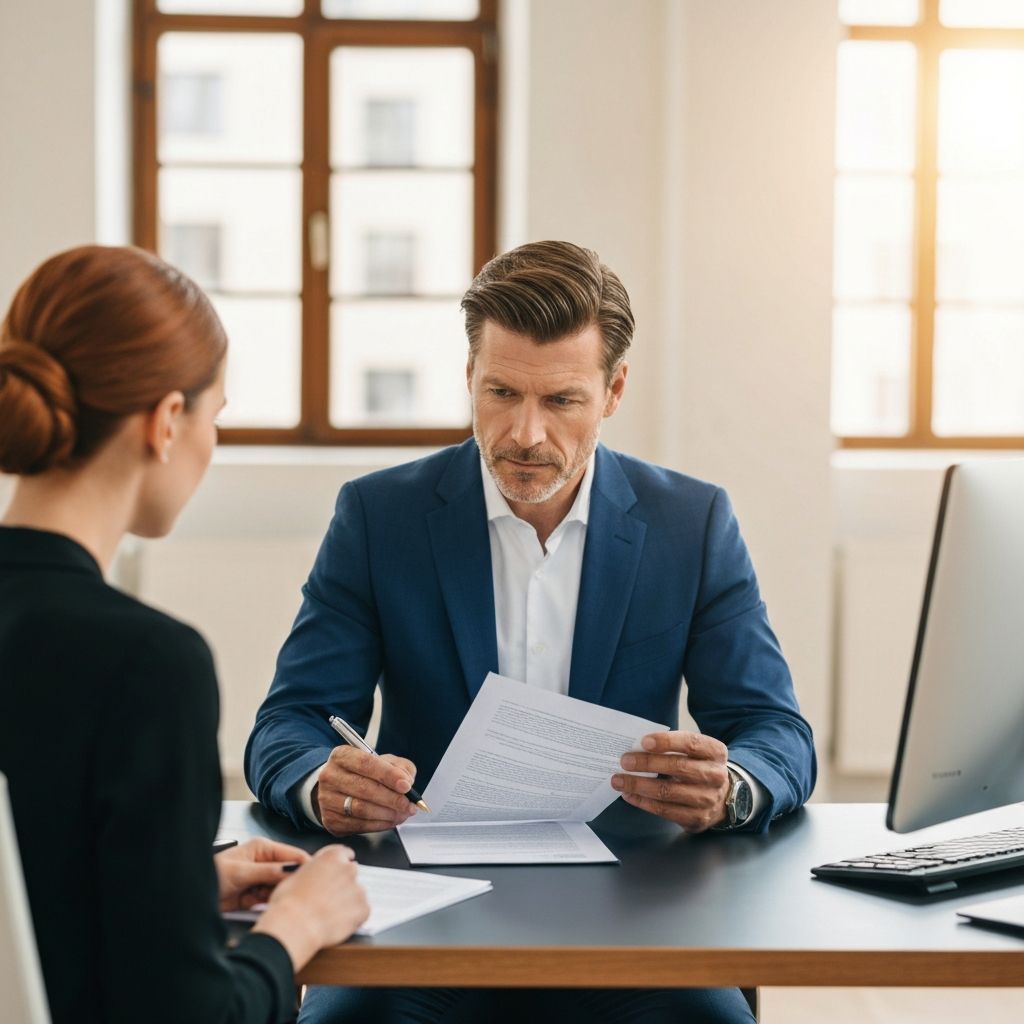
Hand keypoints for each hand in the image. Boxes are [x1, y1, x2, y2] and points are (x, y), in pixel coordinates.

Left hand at [214, 837, 310, 910]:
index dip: (303, 866)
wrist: (192, 896)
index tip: (314, 878)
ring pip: (279, 889)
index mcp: (263, 849)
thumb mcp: (242, 872)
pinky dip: (264, 905)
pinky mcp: (254, 896)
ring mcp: (260, 880)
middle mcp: (265, 863)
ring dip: (274, 896)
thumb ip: (268, 872)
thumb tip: (292, 869)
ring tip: (262, 898)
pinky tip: (254, 904)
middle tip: (285, 893)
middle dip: (286, 884)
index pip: (292, 855)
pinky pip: (267, 901)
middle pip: (287, 874)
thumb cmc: (213, 874)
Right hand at [254, 844, 369, 971]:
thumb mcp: (296, 875)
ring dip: (348, 901)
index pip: (345, 853)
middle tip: (329, 898)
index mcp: (332, 856)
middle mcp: (349, 869)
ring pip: (357, 894)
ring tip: (330, 914)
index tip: (337, 872)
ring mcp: (358, 889)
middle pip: (351, 874)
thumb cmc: (289, 902)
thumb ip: (313, 871)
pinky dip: (354, 918)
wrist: (295, 925)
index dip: (340, 864)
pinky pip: (362, 912)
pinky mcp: (363, 909)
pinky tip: (337, 923)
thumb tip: (313, 877)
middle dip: (343, 884)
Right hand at [314, 746, 418, 835]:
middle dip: (391, 798)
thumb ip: (399, 766)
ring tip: (403, 813)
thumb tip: (407, 781)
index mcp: (342, 755)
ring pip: (361, 809)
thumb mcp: (383, 761)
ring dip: (387, 814)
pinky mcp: (330, 820)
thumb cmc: (364, 773)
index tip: (406, 785)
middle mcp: (330, 776)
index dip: (388, 775)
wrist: (338, 788)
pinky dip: (379, 824)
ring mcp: (326, 799)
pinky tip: (391, 820)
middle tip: (409, 804)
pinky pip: (358, 825)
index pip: (366, 763)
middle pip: (364, 788)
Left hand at [611, 731, 730, 832]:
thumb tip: (637, 747)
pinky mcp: (697, 818)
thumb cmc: (699, 767)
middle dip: (647, 763)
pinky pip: (665, 810)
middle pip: (678, 767)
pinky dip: (643, 802)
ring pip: (668, 792)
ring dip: (639, 785)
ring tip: (619, 780)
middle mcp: (715, 776)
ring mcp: (708, 800)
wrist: (723, 797)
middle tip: (625, 761)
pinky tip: (629, 795)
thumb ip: (673, 747)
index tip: (643, 741)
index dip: (667, 741)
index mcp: (715, 752)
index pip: (691, 743)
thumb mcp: (695, 752)